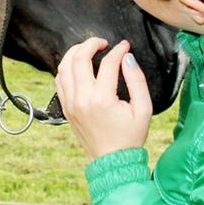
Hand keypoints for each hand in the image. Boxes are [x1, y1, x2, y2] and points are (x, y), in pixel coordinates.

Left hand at [55, 37, 152, 159]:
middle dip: (91, 43)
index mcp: (103, 99)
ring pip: (64, 66)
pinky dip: (67, 67)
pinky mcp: (66, 107)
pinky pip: (59, 80)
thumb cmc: (130, 136)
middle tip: (103, 43)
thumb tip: (128, 58)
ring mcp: (70, 103)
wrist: (113, 161)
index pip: (108, 63)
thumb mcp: (144, 109)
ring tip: (89, 50)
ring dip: (75, 52)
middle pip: (78, 58)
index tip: (125, 46)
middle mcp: (82, 98)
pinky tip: (78, 66)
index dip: (118, 50)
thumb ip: (137, 80)